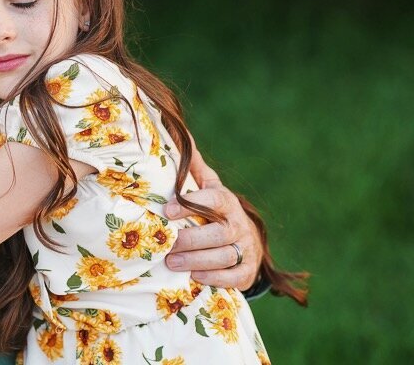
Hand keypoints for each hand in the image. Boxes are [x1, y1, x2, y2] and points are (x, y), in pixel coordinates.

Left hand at [164, 144, 261, 290]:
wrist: (246, 240)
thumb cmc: (216, 211)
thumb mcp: (208, 188)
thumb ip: (193, 168)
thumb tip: (176, 134)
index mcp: (227, 202)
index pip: (214, 199)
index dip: (192, 204)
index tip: (167, 210)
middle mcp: (239, 224)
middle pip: (218, 233)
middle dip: (190, 240)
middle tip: (166, 244)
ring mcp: (246, 249)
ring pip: (225, 255)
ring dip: (197, 260)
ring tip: (172, 262)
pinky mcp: (247, 272)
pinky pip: (234, 277)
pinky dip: (214, 278)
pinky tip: (194, 276)